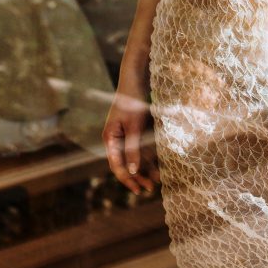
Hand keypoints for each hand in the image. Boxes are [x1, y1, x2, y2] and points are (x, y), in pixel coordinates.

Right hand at [103, 71, 159, 196]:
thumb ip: (132, 149)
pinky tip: (158, 163)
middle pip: (125, 163)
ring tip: (157, 179)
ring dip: (145, 167)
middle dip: (137, 176)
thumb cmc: (132, 102)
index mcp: (109, 139)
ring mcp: (124, 134)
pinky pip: (139, 147)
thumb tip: (131, 172)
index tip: (139, 189)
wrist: (137, 78)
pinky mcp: (133, 129)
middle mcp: (115, 138)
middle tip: (150, 188)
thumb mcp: (134, 127)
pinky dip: (148, 155)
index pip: (117, 166)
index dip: (128, 179)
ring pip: (133, 156)